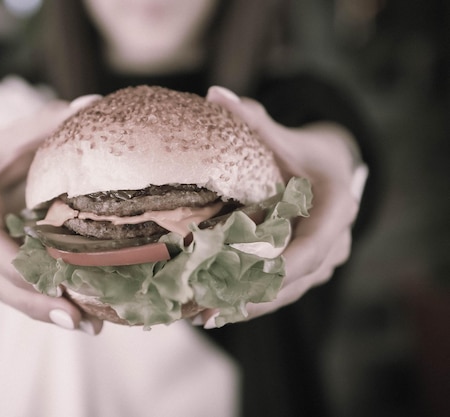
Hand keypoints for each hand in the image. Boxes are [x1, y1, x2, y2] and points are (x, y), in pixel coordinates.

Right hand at [0, 94, 104, 334]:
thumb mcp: (18, 130)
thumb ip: (49, 122)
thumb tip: (92, 103)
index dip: (13, 263)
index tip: (52, 282)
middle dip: (35, 301)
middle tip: (79, 317)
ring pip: (3, 291)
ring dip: (43, 312)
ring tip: (89, 325)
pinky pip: (15, 290)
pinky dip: (44, 304)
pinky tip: (81, 315)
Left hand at [197, 86, 362, 326]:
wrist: (332, 169)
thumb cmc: (307, 152)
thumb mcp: (286, 136)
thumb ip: (254, 121)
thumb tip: (214, 94)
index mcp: (335, 210)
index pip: (311, 248)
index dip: (277, 269)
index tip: (239, 282)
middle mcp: (334, 241)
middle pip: (294, 280)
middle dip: (249, 297)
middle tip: (206, 310)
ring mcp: (323, 260)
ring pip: (286, 292)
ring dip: (245, 306)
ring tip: (202, 317)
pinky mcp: (307, 269)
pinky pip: (281, 291)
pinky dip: (249, 301)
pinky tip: (214, 311)